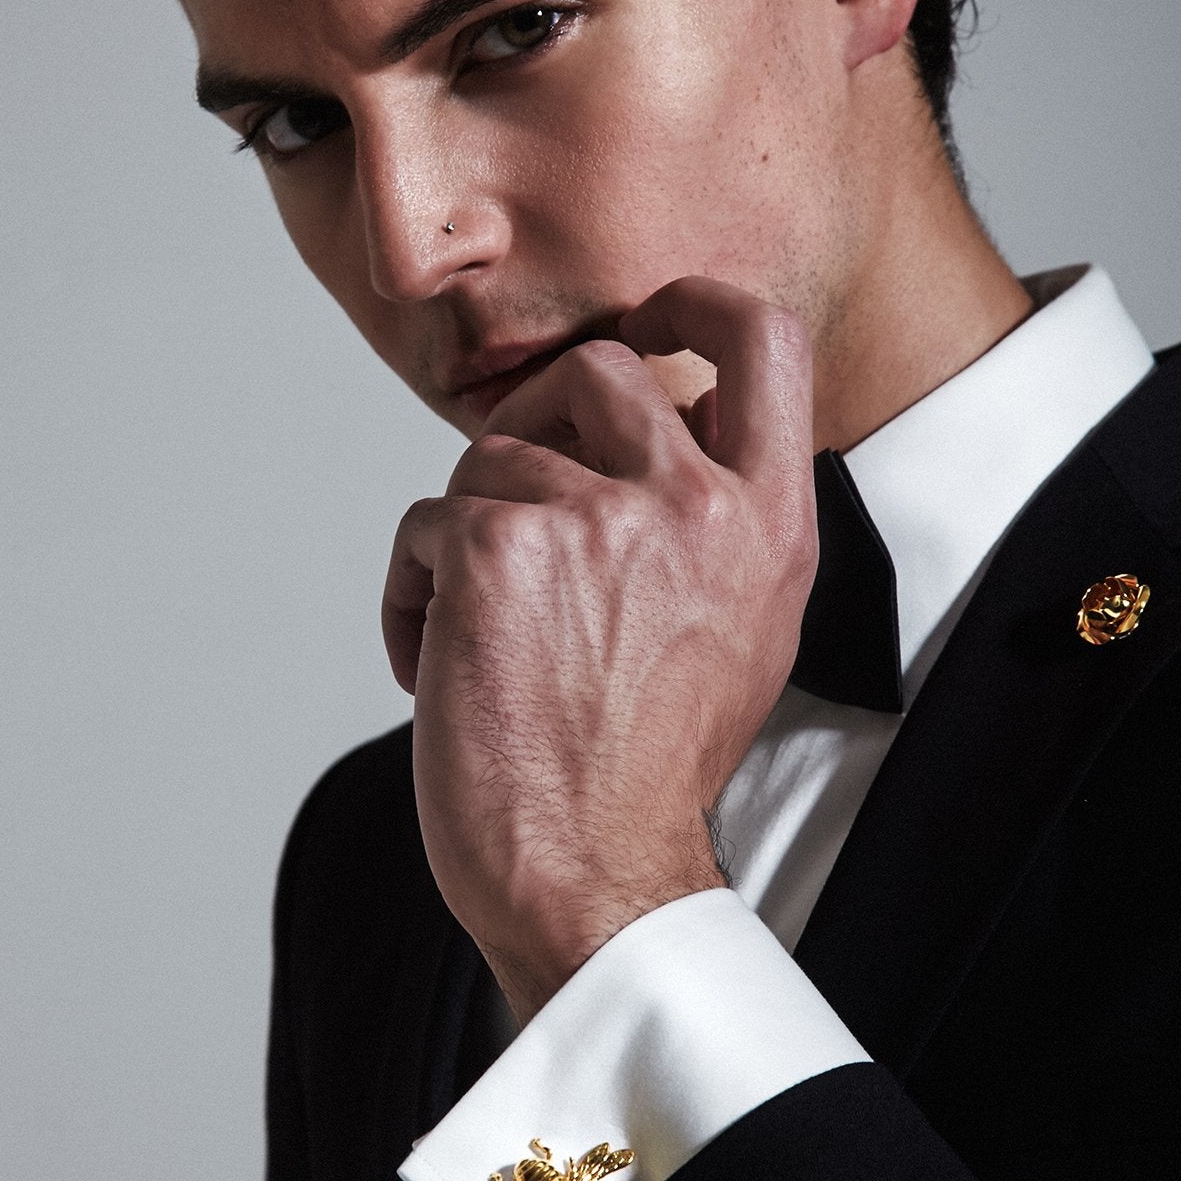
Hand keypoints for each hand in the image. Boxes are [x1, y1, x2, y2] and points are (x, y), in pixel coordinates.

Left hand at [382, 278, 816, 1023]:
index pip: (763, 338)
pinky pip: (426, 521)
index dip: (695, 303)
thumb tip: (658, 432)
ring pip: (491, 454)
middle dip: (536, 422)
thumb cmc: (648, 769)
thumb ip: (718, 523)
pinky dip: (411, 593)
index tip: (650, 322)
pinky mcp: (496, 549)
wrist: (593, 876)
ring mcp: (596, 518)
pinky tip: (439, 671)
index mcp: (770, 523)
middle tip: (514, 510)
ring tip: (480, 641)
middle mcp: (695, 505)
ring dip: (466, 535)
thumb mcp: (742, 632)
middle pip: (597, 368)